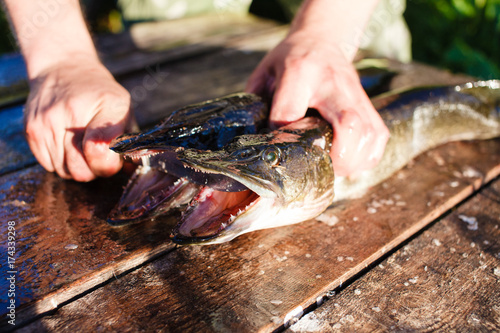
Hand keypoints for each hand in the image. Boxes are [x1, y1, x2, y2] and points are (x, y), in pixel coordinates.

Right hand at [25, 56, 135, 181]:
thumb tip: (130, 169)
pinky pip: (48, 165)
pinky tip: (66, 144)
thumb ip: (128, 139)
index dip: (108, 163)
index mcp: (105, 106)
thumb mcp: (122, 106)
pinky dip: (60, 161)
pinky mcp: (31, 130)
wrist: (62, 66)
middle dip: (93, 169)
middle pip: (81, 171)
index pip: (99, 151)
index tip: (112, 157)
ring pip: (64, 171)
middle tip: (98, 154)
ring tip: (82, 146)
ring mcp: (47, 122)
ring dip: (76, 166)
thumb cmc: (98, 92)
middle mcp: (72, 113)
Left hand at [246, 31, 388, 177]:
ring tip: (333, 168)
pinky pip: (377, 137)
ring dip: (352, 161)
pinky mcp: (369, 104)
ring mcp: (355, 93)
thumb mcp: (265, 74)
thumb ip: (257, 106)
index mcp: (299, 71)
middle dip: (337, 157)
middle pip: (348, 124)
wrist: (321, 40)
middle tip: (320, 168)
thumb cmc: (288, 61)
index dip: (280, 138)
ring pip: (368, 134)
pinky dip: (366, 157)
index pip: (289, 112)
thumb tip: (256, 145)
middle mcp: (332, 82)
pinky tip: (349, 162)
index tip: (275, 150)